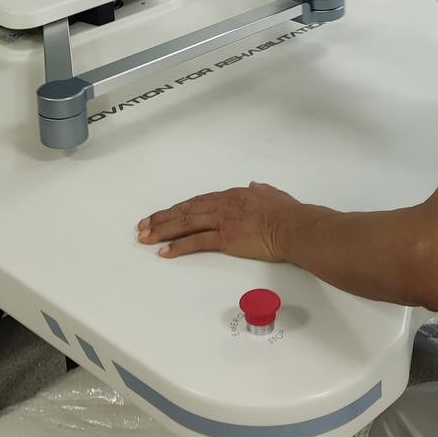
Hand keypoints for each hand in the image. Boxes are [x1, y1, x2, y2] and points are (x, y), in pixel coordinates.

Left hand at [137, 182, 299, 260]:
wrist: (293, 226)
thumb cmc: (287, 213)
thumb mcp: (272, 194)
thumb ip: (261, 190)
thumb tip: (255, 185)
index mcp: (231, 195)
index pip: (197, 202)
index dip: (177, 209)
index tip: (162, 215)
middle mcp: (222, 205)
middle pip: (185, 211)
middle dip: (161, 219)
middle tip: (143, 227)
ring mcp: (222, 221)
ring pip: (185, 224)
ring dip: (163, 231)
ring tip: (145, 238)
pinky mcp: (225, 238)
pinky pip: (196, 242)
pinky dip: (178, 246)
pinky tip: (165, 251)